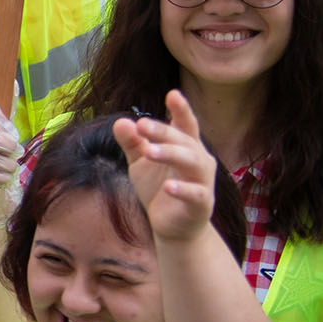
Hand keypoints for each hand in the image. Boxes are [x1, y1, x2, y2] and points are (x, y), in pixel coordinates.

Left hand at [113, 90, 219, 244]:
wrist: (172, 227)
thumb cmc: (159, 189)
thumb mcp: (140, 163)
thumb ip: (132, 143)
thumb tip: (120, 122)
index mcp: (186, 147)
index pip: (185, 124)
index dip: (181, 109)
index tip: (172, 94)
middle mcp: (199, 160)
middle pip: (185, 140)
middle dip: (164, 132)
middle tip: (142, 125)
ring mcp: (202, 182)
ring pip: (193, 162)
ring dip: (171, 154)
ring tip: (149, 151)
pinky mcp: (202, 204)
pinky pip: (196, 194)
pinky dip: (183, 190)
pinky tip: (168, 187)